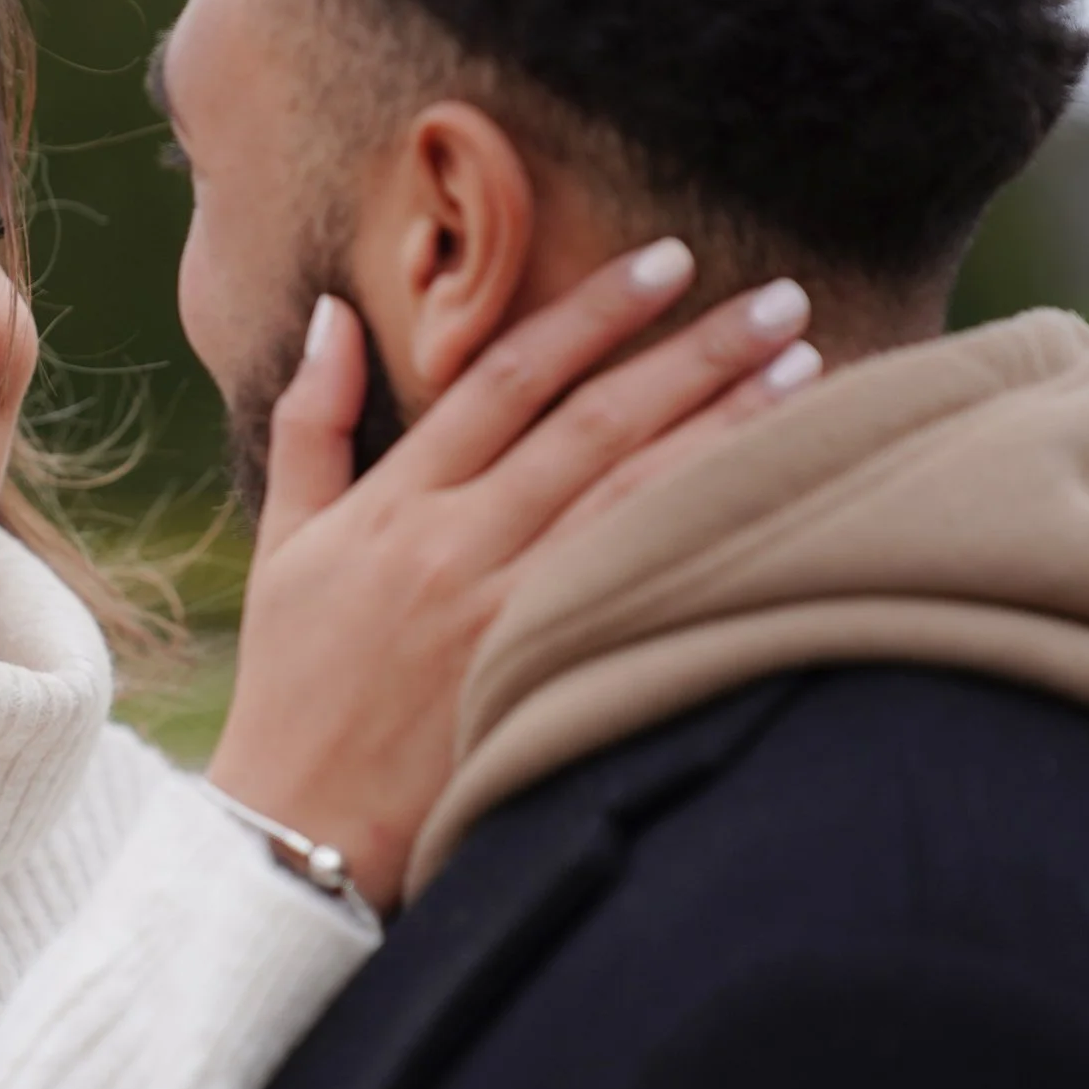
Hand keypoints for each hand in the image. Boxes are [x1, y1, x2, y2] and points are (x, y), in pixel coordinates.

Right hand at [204, 240, 821, 913]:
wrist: (298, 826)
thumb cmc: (293, 683)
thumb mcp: (283, 542)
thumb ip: (311, 421)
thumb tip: (337, 314)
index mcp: (395, 505)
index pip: (506, 380)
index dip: (591, 313)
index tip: (668, 262)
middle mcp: (455, 548)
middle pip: (592, 426)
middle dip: (692, 353)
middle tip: (781, 297)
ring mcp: (504, 617)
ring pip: (632, 501)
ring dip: (725, 430)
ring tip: (806, 370)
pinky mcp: (541, 681)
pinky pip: (638, 591)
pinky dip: (706, 535)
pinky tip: (773, 497)